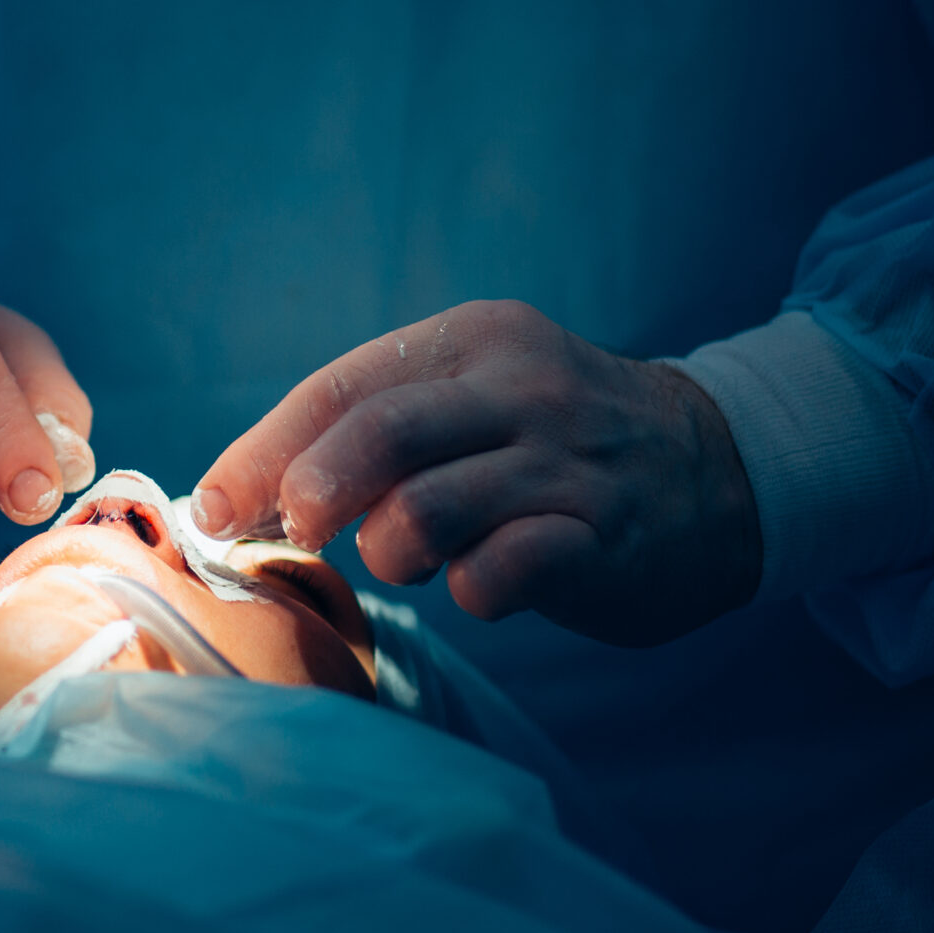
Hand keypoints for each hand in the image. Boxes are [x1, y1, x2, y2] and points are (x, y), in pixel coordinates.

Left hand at [193, 300, 760, 645]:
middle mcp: (520, 389)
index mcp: (469, 342)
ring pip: (428, 510)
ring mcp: (568, 463)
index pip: (339, 389)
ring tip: (414, 557)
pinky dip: (471, 590)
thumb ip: (368, 433)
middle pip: (378, 434)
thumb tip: (231, 499)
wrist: (724, 468)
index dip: (261, 454)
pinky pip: (503, 574)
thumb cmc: (550, 444)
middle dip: (310, 491)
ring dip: (392, 550)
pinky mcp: (605, 538)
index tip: (209, 511)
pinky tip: (485, 584)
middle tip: (296, 533)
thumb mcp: (470, 400)